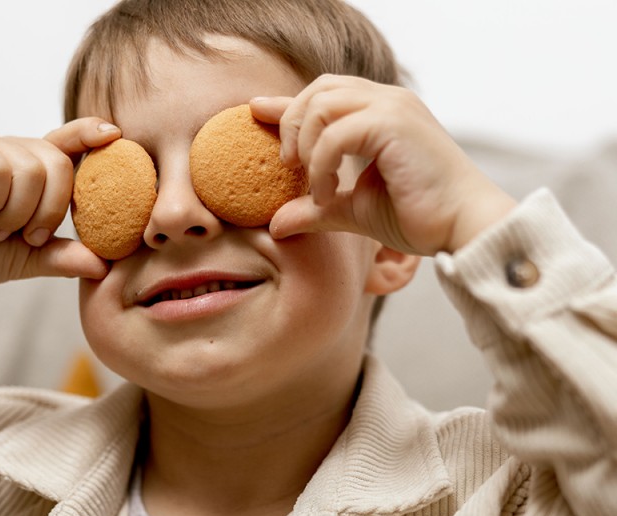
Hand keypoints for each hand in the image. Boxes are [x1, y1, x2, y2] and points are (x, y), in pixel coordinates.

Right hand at [0, 118, 120, 298]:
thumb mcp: (31, 259)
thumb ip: (66, 257)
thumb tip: (104, 265)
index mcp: (37, 172)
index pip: (70, 144)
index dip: (91, 135)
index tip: (116, 135)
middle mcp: (17, 153)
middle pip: (59, 163)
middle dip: (51, 209)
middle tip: (29, 237)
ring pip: (30, 170)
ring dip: (16, 213)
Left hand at [251, 77, 515, 255]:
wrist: (460, 227)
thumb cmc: (417, 217)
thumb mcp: (353, 211)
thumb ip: (315, 209)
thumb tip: (274, 224)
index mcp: (380, 113)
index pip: (324, 95)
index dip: (286, 104)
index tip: (255, 112)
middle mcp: (387, 101)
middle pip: (318, 88)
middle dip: (292, 124)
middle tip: (289, 166)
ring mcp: (392, 107)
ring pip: (322, 103)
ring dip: (306, 147)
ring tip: (314, 187)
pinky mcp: (394, 123)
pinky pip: (336, 132)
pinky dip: (321, 164)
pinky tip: (326, 193)